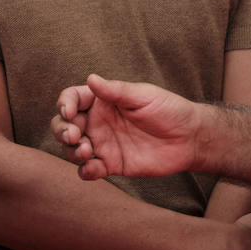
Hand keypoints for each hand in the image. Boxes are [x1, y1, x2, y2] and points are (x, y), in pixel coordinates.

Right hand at [51, 74, 201, 179]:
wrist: (189, 138)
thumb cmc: (169, 110)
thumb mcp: (143, 96)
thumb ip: (116, 91)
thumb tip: (91, 78)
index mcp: (102, 101)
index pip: (72, 99)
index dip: (65, 104)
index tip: (70, 112)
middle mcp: (97, 122)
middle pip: (64, 125)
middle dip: (61, 130)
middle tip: (73, 135)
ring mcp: (102, 144)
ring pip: (72, 149)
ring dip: (71, 151)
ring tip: (86, 150)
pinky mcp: (111, 164)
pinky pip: (89, 170)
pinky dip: (85, 170)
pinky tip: (93, 167)